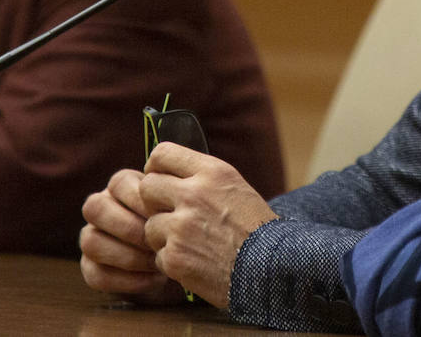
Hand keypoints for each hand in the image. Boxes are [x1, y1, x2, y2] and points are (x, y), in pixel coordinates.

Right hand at [79, 168, 183, 303]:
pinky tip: (154, 281)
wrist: (183, 260)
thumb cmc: (184, 227)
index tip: (166, 214)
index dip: (141, 199)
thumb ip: (174, 200)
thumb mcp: (181, 209)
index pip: (119, 183)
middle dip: (128, 227)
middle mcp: (102, 207)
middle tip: (156, 241)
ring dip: (127, 255)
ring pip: (90, 241)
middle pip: (95, 208)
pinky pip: (96, 274)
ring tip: (157, 262)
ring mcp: (92, 236)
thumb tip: (174, 204)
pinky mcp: (91, 267)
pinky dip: (127, 280)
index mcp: (122, 186)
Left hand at [137, 142, 277, 308]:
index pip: (162, 153)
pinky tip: (195, 263)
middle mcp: (193, 194)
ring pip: (150, 225)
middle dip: (154, 202)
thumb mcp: (235, 187)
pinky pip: (158, 256)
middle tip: (169, 214)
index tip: (159, 179)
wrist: (272, 268)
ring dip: (163, 236)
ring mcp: (181, 227)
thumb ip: (203, 178)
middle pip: (147, 187)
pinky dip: (173, 262)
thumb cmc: (256, 228)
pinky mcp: (175, 257)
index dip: (155, 167)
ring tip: (190, 244)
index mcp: (211, 172)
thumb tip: (169, 174)